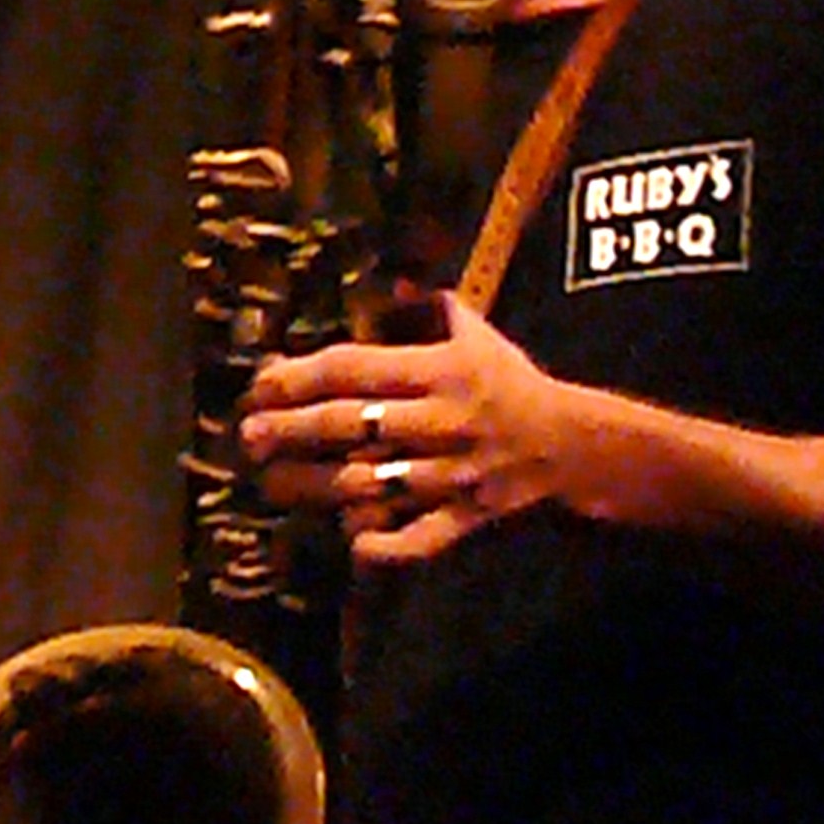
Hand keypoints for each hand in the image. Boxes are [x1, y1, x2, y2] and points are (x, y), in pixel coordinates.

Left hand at [235, 293, 579, 566]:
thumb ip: (431, 305)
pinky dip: (389, 543)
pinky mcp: (468, 514)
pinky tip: (353, 540)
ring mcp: (452, 472)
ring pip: (376, 481)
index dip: (303, 376)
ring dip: (319, 485)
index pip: (357, 369)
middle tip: (249, 435)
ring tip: (272, 483)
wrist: (574, 441)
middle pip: (353, 424)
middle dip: (295, 430)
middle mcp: (441, 420)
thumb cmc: (511, 382)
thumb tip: (388, 281)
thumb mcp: (477, 332)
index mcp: (440, 371)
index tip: (261, 383)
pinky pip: (424, 536)